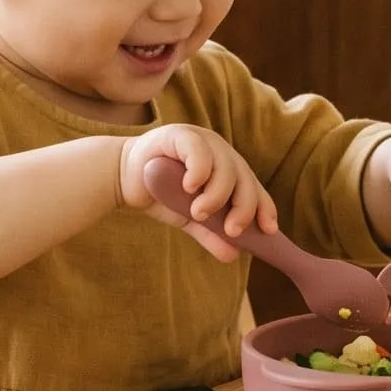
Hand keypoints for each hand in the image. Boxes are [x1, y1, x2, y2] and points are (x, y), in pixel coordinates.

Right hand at [117, 125, 274, 262]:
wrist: (122, 180)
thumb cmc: (159, 195)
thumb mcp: (189, 218)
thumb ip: (211, 234)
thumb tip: (233, 256)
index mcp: (226, 166)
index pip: (252, 186)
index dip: (263, 206)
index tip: (268, 229)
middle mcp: (218, 150)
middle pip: (243, 177)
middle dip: (243, 206)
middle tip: (233, 230)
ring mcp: (199, 139)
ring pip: (224, 166)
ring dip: (217, 194)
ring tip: (200, 213)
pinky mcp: (177, 135)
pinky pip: (198, 151)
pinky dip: (199, 171)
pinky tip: (190, 188)